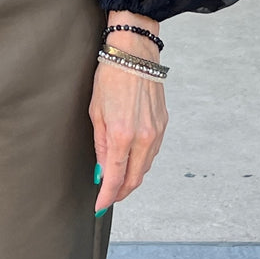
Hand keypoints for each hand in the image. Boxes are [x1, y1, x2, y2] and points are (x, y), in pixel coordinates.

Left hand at [91, 14, 167, 214]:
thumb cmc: (110, 76)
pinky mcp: (163, 124)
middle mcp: (143, 137)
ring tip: (117, 179)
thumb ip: (100, 145)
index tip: (99, 205)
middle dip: (121, 192)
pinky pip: (153, 151)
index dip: (107, 196)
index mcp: (122, 135)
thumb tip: (101, 170)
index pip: (115, 178)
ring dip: (132, 177)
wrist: (134, 53)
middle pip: (135, 179)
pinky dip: (142, 160)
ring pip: (146, 167)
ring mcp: (156, 131)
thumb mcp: (96, 112)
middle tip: (108, 196)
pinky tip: (131, 159)